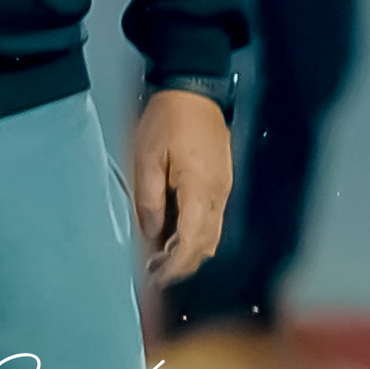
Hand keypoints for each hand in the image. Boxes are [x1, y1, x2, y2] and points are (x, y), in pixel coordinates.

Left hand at [131, 89, 233, 286]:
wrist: (194, 90)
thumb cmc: (167, 121)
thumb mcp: (146, 158)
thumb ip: (150, 201)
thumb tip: (153, 234)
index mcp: (199, 189)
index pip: (193, 241)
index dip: (176, 265)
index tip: (158, 278)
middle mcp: (218, 194)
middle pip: (207, 244)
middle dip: (183, 264)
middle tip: (154, 271)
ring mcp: (223, 188)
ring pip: (212, 234)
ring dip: (190, 251)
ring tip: (161, 256)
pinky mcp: (222, 182)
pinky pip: (213, 219)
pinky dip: (196, 234)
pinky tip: (175, 233)